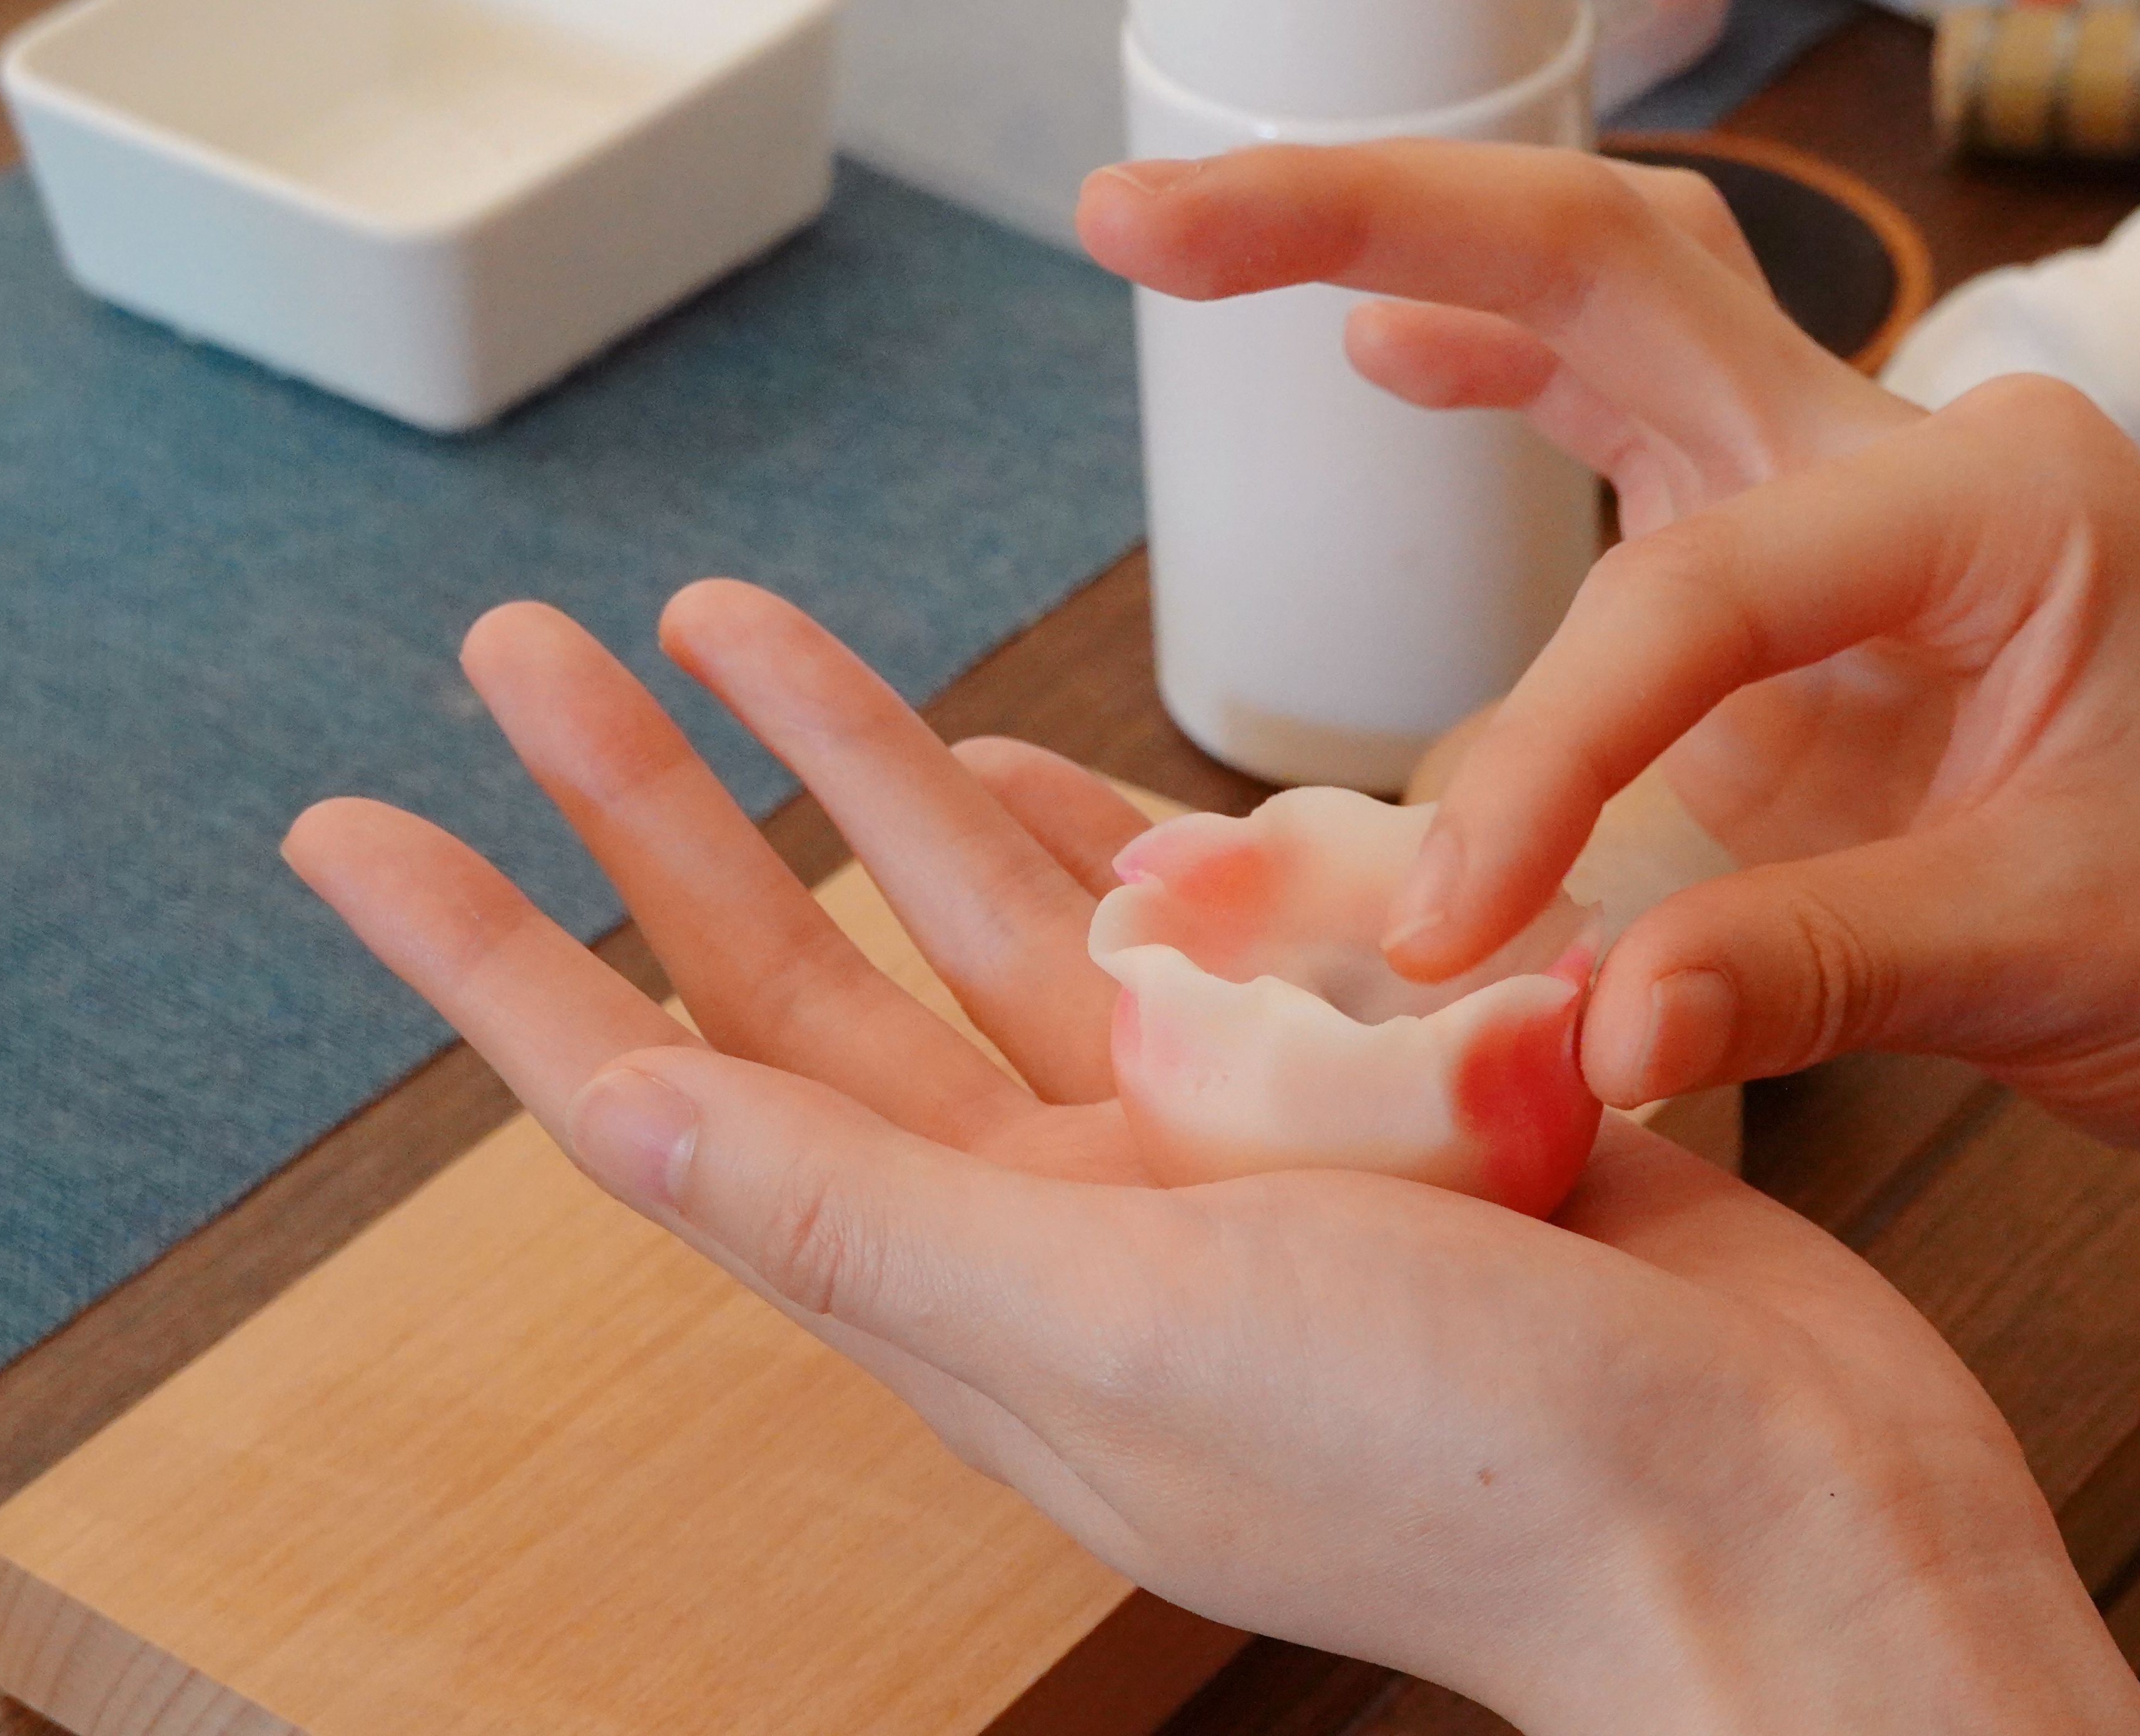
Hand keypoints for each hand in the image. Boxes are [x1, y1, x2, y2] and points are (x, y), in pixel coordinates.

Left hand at [286, 583, 2139, 1735]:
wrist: (1777, 1510)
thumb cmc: (1476, 1467)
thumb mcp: (1124, 1327)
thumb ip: (863, 1218)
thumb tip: (609, 1115)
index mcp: (977, 1292)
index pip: (671, 1100)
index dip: (497, 964)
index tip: (361, 827)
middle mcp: (1072, 1217)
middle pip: (800, 974)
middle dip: (654, 809)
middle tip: (530, 648)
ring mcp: (1213, 1147)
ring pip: (984, 922)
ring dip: (855, 775)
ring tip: (735, 629)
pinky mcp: (1360, 1084)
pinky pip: (1187, 927)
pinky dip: (1092, 830)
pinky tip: (1009, 757)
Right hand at [1077, 140, 2139, 1182]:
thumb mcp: (2054, 963)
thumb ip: (1801, 971)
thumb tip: (1572, 1023)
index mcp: (1996, 499)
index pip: (1687, 597)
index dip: (1544, 757)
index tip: (1454, 931)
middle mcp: (1911, 454)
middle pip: (1614, 262)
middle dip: (1373, 222)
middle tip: (1145, 215)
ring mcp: (1850, 509)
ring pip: (1609, 307)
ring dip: (1408, 254)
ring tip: (1196, 237)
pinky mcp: (1806, 599)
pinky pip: (1626, 448)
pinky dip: (1500, 382)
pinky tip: (1391, 354)